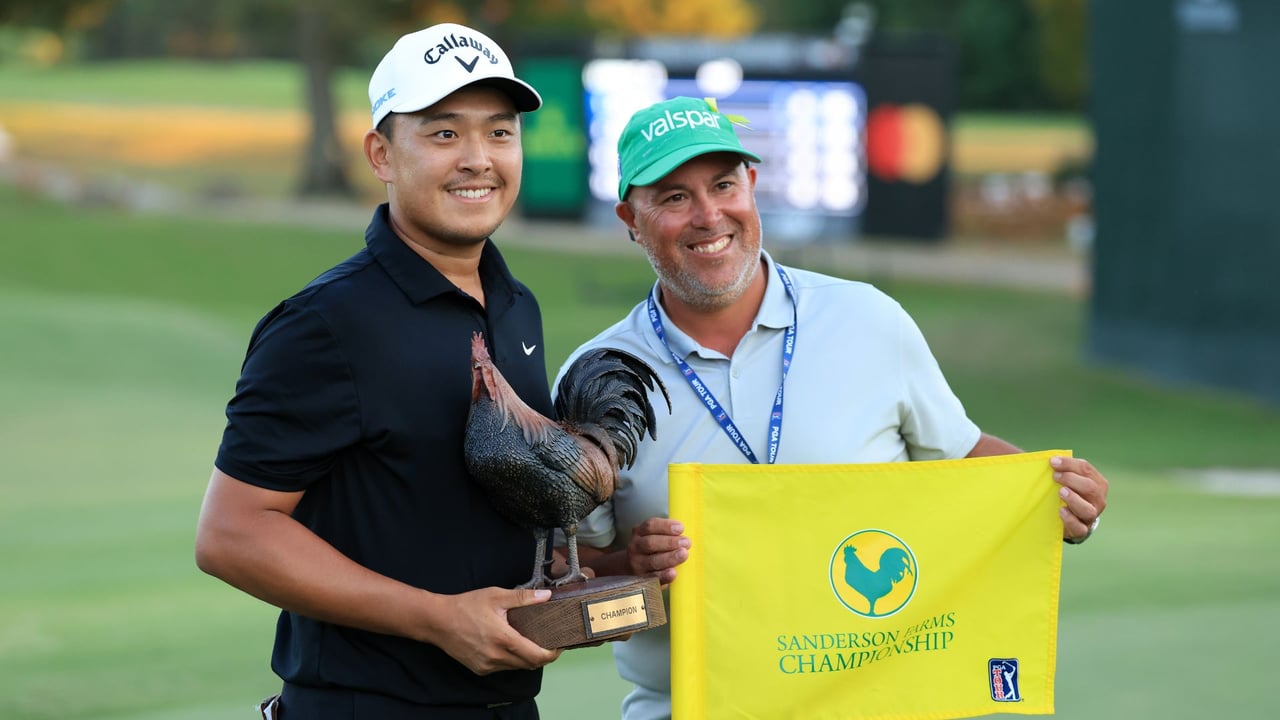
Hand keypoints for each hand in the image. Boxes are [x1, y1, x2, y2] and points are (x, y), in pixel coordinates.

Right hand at [430, 587, 560, 674]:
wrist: (438, 621)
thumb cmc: (466, 606)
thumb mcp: (496, 596)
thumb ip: (523, 598)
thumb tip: (546, 596)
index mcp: (503, 639)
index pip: (536, 656)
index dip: (552, 654)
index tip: (560, 645)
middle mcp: (496, 657)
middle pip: (530, 664)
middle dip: (543, 656)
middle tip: (550, 642)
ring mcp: (487, 665)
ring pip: (517, 667)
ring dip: (527, 658)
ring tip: (532, 642)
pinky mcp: (480, 669)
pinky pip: (503, 668)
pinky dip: (512, 660)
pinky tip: (511, 646)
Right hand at [626, 517, 690, 584]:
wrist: (634, 570)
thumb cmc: (652, 550)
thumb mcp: (654, 537)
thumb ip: (668, 534)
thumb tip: (688, 533)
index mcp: (639, 533)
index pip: (650, 526)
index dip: (665, 526)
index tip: (681, 528)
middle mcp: (636, 547)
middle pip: (650, 543)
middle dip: (670, 542)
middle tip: (686, 542)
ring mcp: (638, 565)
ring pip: (652, 561)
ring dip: (669, 557)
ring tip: (684, 554)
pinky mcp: (643, 581)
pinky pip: (654, 578)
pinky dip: (664, 575)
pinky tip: (674, 573)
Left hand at [1051, 456, 1107, 541]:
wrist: (1070, 518)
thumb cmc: (1067, 491)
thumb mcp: (1067, 478)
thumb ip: (1058, 467)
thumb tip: (1031, 453)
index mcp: (1097, 482)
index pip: (1086, 469)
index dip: (1069, 464)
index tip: (1052, 462)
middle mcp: (1098, 499)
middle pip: (1090, 488)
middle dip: (1071, 479)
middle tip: (1055, 477)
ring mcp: (1091, 515)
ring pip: (1088, 509)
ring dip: (1073, 499)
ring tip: (1060, 492)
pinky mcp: (1082, 530)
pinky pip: (1080, 528)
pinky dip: (1070, 519)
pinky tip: (1060, 511)